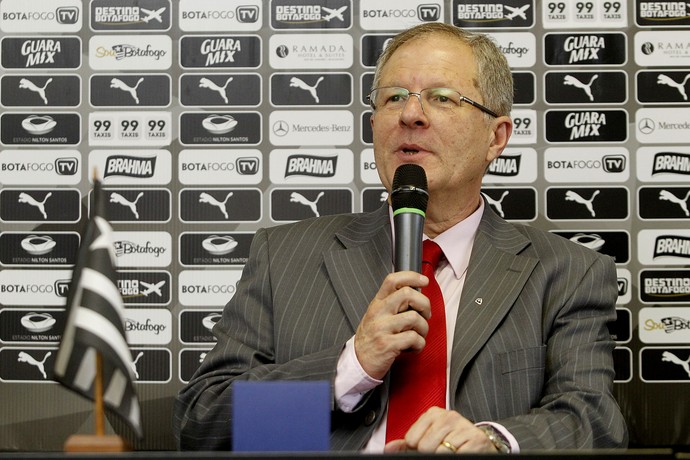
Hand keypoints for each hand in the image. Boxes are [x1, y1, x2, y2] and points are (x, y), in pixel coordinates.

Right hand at [354, 271, 429, 379]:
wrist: (358, 362)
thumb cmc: (372, 338)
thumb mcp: (377, 315)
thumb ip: (392, 304)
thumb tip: (416, 295)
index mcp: (377, 303)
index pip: (393, 280)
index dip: (411, 276)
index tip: (424, 281)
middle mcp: (378, 313)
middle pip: (407, 294)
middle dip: (424, 304)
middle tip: (425, 314)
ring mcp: (382, 328)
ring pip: (414, 318)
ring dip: (423, 328)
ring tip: (418, 335)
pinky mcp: (387, 345)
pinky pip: (414, 338)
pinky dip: (420, 344)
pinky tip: (413, 347)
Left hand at [383, 407, 498, 453]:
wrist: (481, 444)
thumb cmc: (453, 441)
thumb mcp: (429, 438)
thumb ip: (408, 443)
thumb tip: (388, 448)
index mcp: (433, 414)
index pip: (412, 439)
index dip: (418, 448)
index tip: (430, 446)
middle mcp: (448, 417)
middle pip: (424, 446)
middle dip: (431, 453)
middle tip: (443, 449)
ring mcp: (463, 427)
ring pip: (440, 452)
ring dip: (445, 456)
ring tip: (452, 451)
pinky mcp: (476, 439)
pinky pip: (456, 455)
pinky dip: (457, 457)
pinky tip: (461, 452)